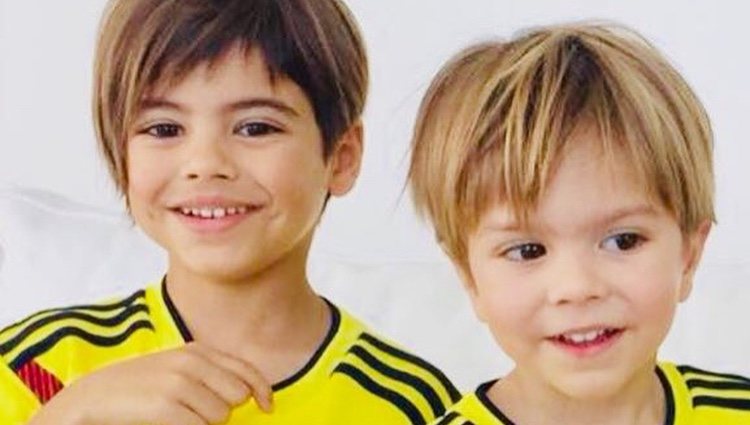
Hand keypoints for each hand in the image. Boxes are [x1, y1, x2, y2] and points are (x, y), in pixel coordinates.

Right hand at [28, 342, 272, 424]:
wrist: (91, 398)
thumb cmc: (140, 389)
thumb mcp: (177, 371)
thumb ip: (212, 376)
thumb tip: (250, 395)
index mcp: (197, 352)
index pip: (247, 371)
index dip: (263, 391)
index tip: (268, 407)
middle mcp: (191, 362)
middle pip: (237, 397)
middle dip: (224, 411)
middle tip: (195, 412)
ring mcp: (177, 382)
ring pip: (220, 416)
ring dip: (203, 424)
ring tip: (176, 417)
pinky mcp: (164, 406)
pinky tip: (168, 424)